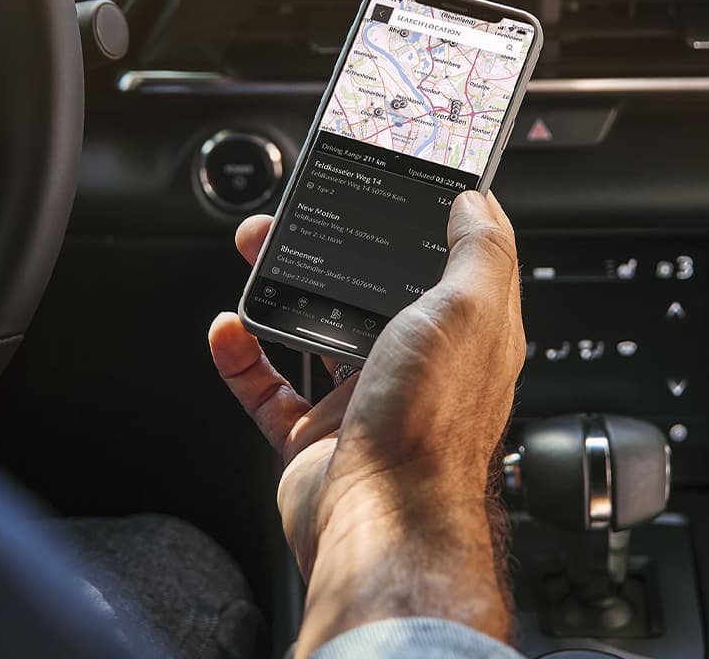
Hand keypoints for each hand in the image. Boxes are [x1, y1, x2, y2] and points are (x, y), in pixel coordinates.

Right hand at [208, 190, 524, 653]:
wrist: (381, 524)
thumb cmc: (430, 427)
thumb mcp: (470, 310)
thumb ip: (479, 251)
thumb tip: (477, 201)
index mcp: (462, 335)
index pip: (446, 262)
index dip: (417, 220)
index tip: (388, 183)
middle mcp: (415, 367)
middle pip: (368, 289)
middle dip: (330, 247)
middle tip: (295, 215)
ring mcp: (362, 403)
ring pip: (314, 329)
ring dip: (280, 287)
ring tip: (253, 252)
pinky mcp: (315, 438)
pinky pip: (268, 389)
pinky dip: (242, 357)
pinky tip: (228, 330)